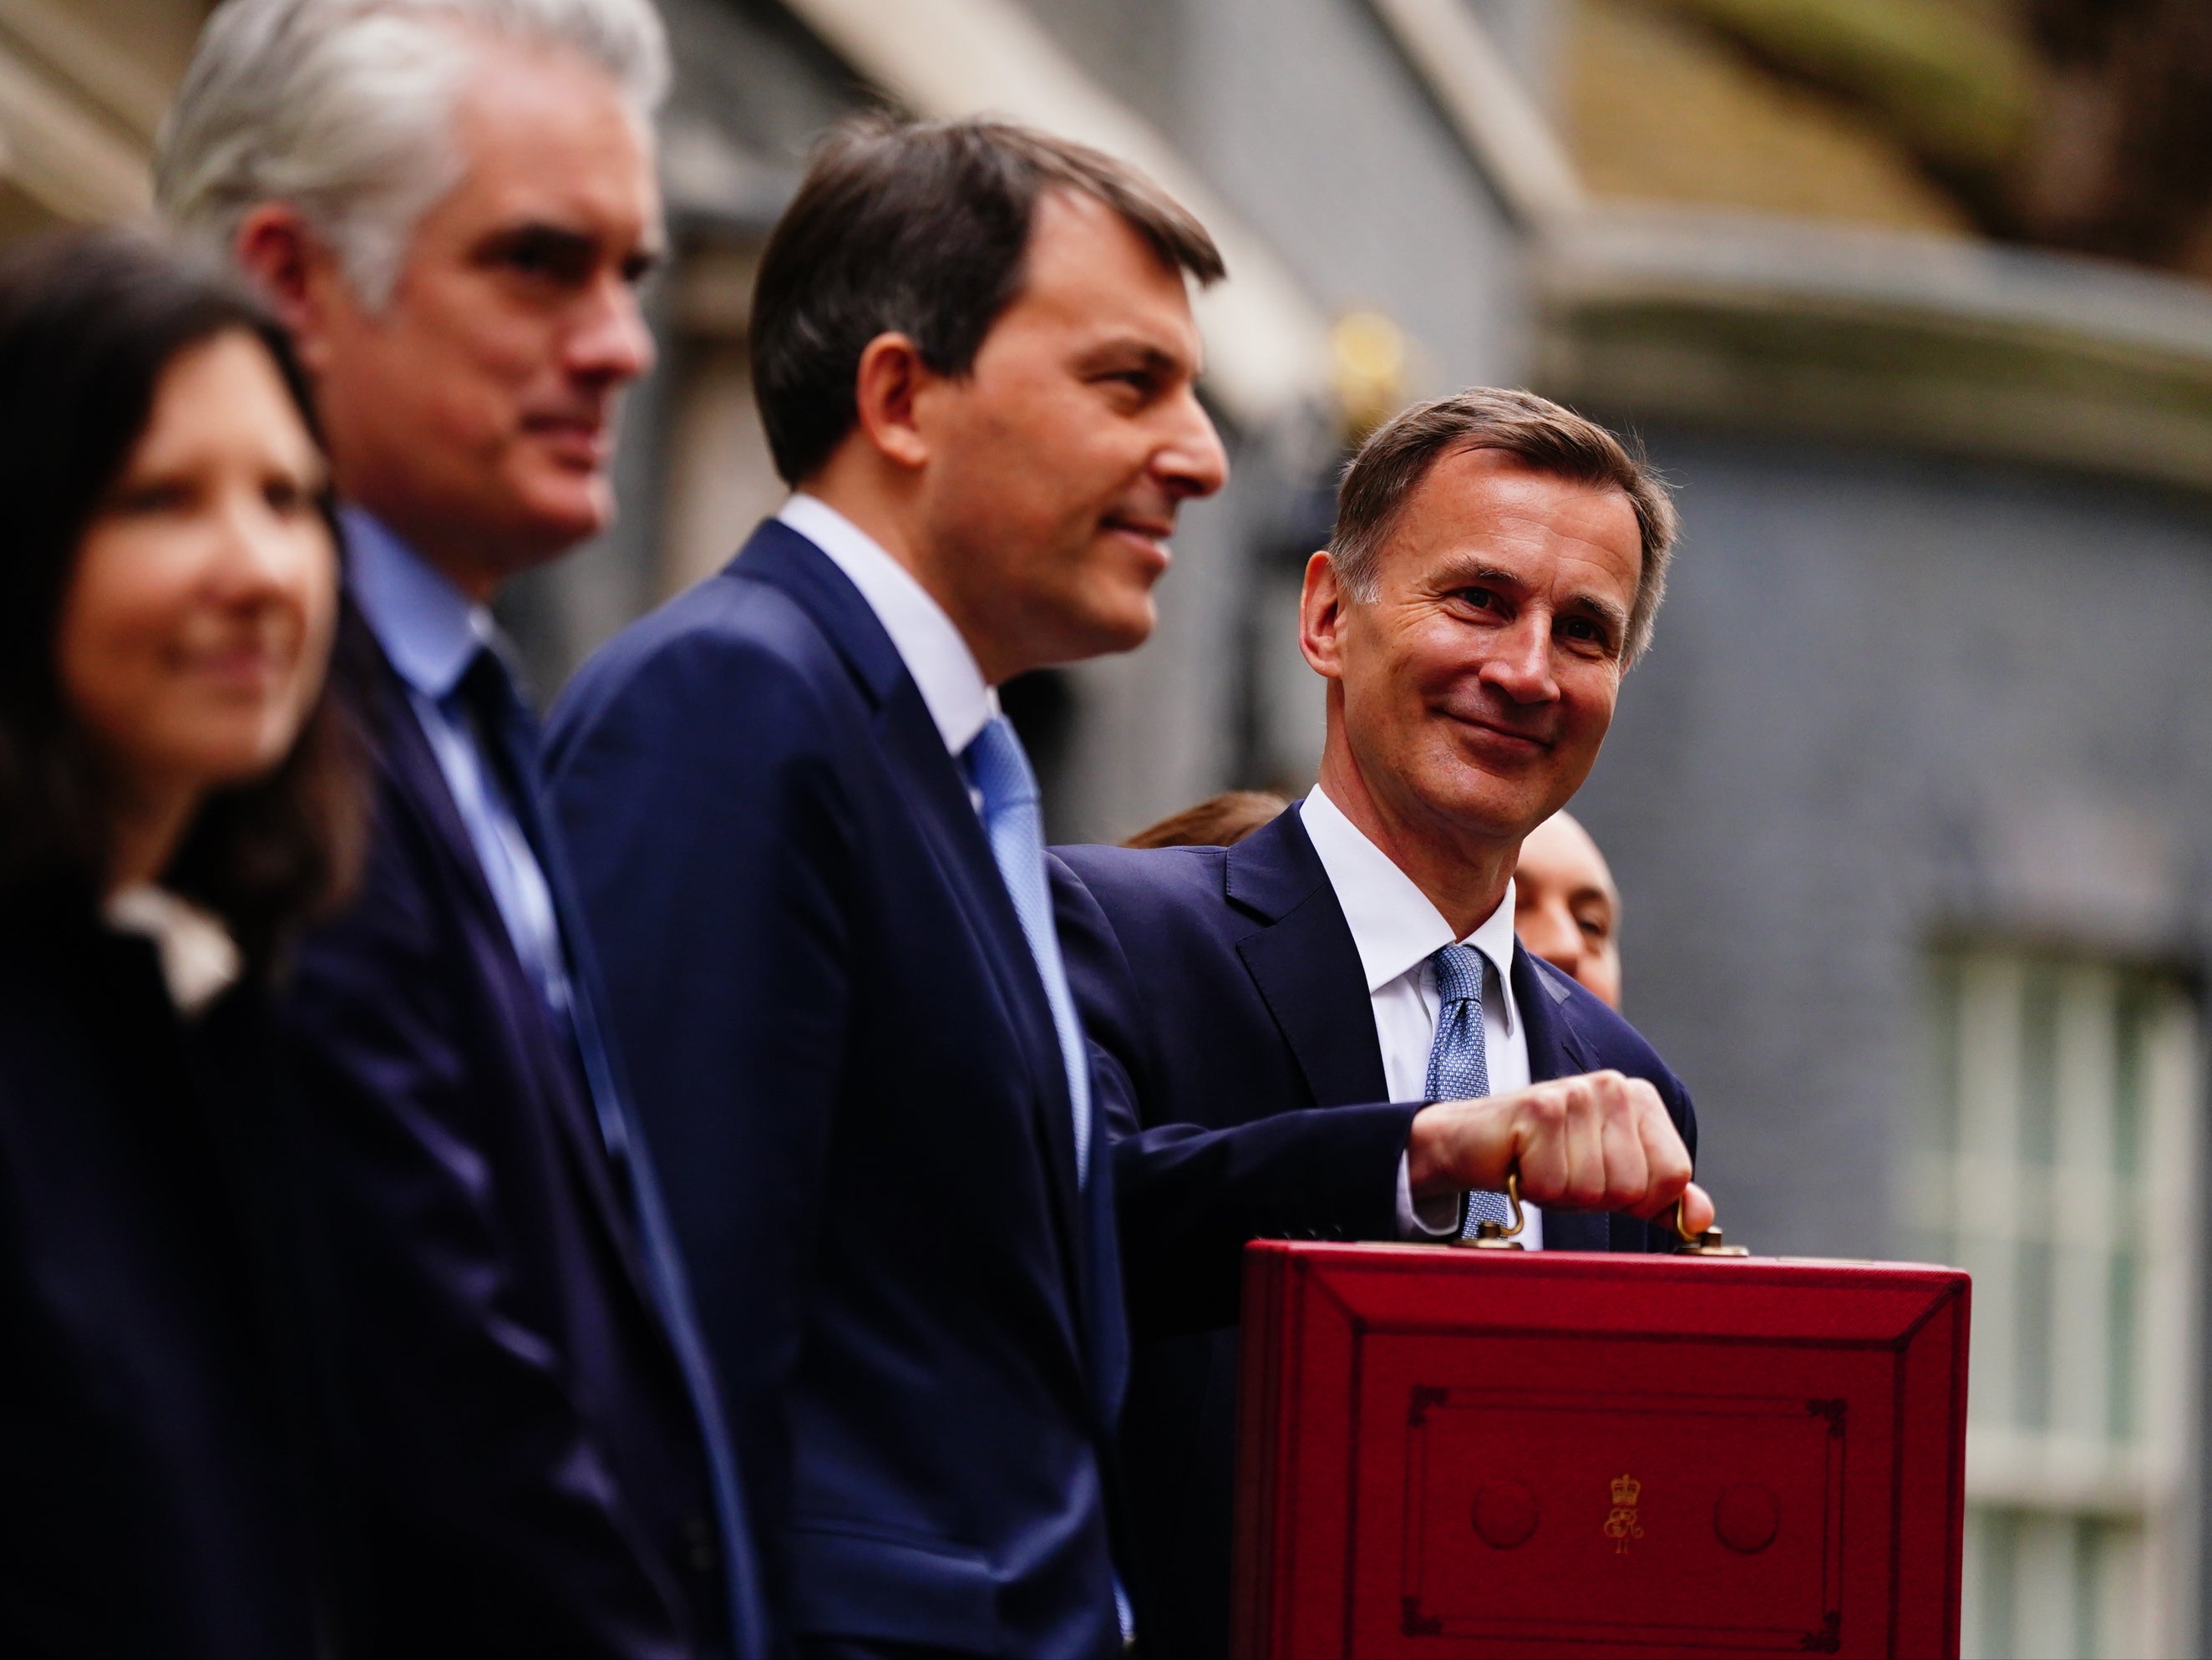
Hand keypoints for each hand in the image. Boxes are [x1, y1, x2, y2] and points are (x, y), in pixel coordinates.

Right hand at [1404, 1070, 1707, 1227]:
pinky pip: (1556, 1185)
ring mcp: (1576, 1093)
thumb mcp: (1609, 1179)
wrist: (1469, 1143)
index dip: (1637, 1198)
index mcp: (1639, 1098)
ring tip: (1539, 1166)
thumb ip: (1659, 1196)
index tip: (1597, 1177)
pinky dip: (1533, 1189)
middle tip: (1560, 1172)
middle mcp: (1613, 1086)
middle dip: (1593, 1197)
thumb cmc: (1540, 1159)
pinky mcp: (1539, 1109)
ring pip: (1596, 1189)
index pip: (1673, 1175)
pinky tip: (1519, 1163)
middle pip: (1634, 1187)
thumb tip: (1701, 1217)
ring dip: (1561, 1194)